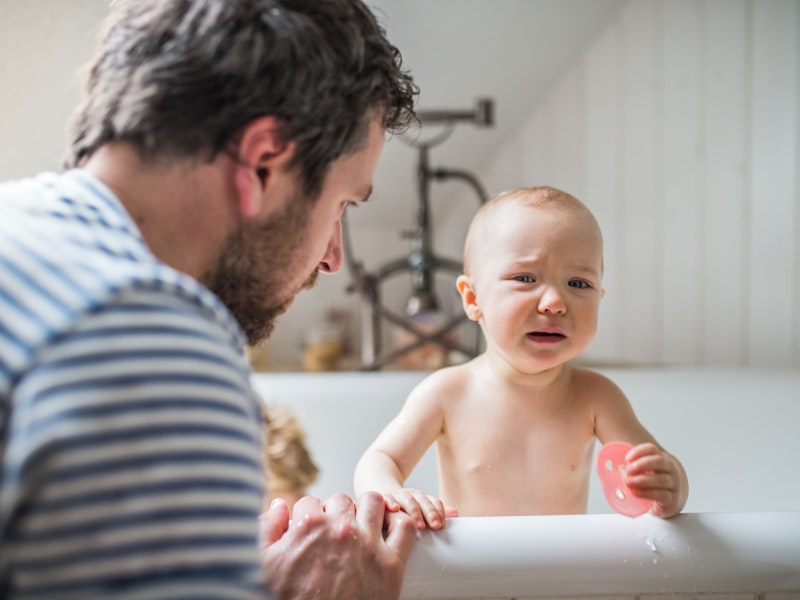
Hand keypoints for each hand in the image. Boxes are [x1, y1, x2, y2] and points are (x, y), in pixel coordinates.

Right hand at [259, 492, 416, 599]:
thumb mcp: (265, 566)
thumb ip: (269, 529)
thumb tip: (279, 504)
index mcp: (309, 526)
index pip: (310, 501)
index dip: (309, 516)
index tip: (312, 530)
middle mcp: (341, 528)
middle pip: (341, 500)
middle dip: (336, 513)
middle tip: (335, 533)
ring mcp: (369, 544)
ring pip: (374, 501)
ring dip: (366, 510)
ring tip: (361, 526)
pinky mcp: (392, 563)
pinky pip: (404, 527)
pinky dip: (399, 523)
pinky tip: (389, 531)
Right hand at [383, 487, 458, 529]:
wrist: (380, 499)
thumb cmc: (403, 511)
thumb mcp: (420, 510)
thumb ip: (436, 512)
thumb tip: (455, 512)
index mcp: (421, 499)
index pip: (434, 502)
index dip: (439, 512)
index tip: (442, 526)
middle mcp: (410, 495)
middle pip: (423, 501)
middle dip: (430, 513)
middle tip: (435, 526)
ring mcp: (397, 496)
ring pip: (408, 501)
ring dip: (414, 512)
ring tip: (418, 525)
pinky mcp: (382, 499)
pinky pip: (386, 499)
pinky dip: (390, 502)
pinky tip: (394, 509)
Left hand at [624, 442, 687, 517]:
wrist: (673, 499)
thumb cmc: (654, 482)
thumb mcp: (645, 472)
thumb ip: (632, 469)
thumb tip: (616, 469)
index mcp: (661, 459)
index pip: (652, 449)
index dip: (639, 451)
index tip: (627, 458)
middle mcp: (670, 469)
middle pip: (659, 461)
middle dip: (641, 464)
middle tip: (628, 470)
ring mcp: (673, 484)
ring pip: (660, 479)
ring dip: (642, 480)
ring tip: (628, 482)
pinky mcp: (671, 500)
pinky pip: (661, 495)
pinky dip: (647, 493)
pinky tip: (636, 492)